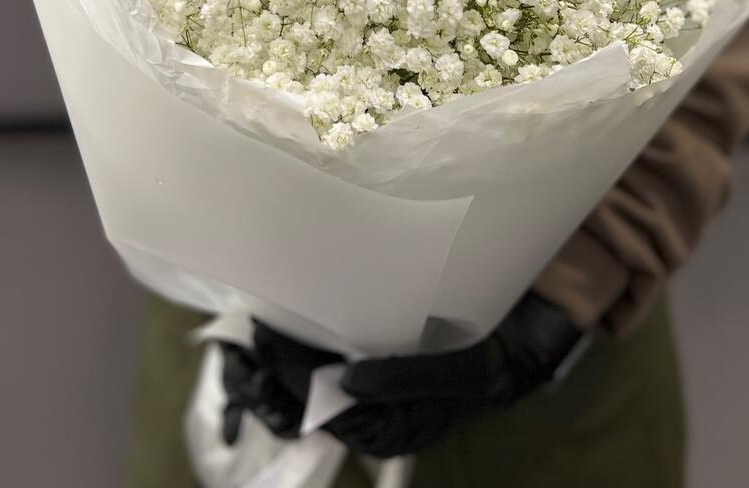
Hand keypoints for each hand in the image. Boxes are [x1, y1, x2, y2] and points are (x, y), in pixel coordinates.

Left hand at [219, 292, 583, 456]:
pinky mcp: (362, 364)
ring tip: (246, 329)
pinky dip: (293, 345)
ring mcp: (360, 390)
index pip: (320, 410)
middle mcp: (364, 414)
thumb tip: (347, 383)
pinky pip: (316, 362)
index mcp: (384, 428)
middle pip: (300, 402)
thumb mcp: (456, 371)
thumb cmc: (483, 363)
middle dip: (267, 373)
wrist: (507, 345)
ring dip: (273, 359)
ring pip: (301, 384)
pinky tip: (277, 321)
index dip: (286, 379)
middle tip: (240, 335)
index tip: (262, 341)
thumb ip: (403, 380)